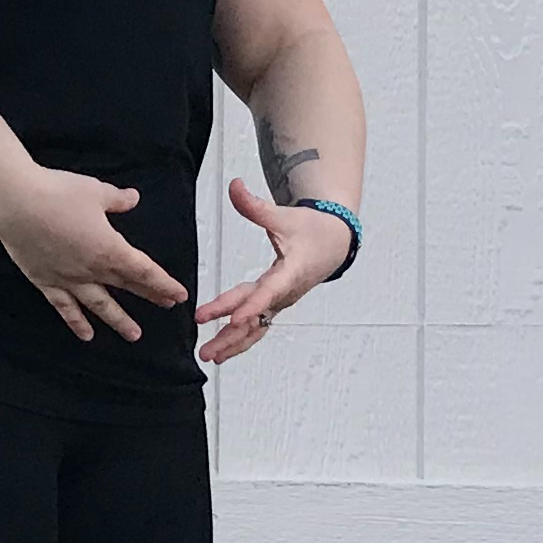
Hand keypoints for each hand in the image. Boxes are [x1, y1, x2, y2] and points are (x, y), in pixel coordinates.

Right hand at [0, 166, 190, 342]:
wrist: (16, 204)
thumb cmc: (56, 194)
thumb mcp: (95, 192)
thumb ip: (117, 200)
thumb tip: (132, 199)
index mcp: (109, 249)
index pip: (144, 271)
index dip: (163, 283)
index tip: (178, 294)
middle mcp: (92, 269)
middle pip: (127, 286)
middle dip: (149, 296)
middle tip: (165, 306)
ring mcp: (69, 279)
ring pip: (100, 305)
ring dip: (119, 320)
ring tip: (133, 334)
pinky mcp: (46, 281)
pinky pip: (65, 307)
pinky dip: (76, 322)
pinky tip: (86, 334)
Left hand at [192, 177, 352, 361]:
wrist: (335, 243)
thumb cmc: (311, 230)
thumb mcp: (284, 216)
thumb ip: (255, 205)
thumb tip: (234, 185)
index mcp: (289, 272)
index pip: (268, 292)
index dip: (250, 306)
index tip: (232, 319)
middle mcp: (284, 293)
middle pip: (256, 317)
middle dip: (231, 335)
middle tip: (207, 349)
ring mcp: (280, 301)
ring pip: (256, 328)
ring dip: (232, 344)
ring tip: (208, 357)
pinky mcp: (276, 304)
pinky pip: (257, 326)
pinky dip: (240, 339)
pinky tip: (221, 350)